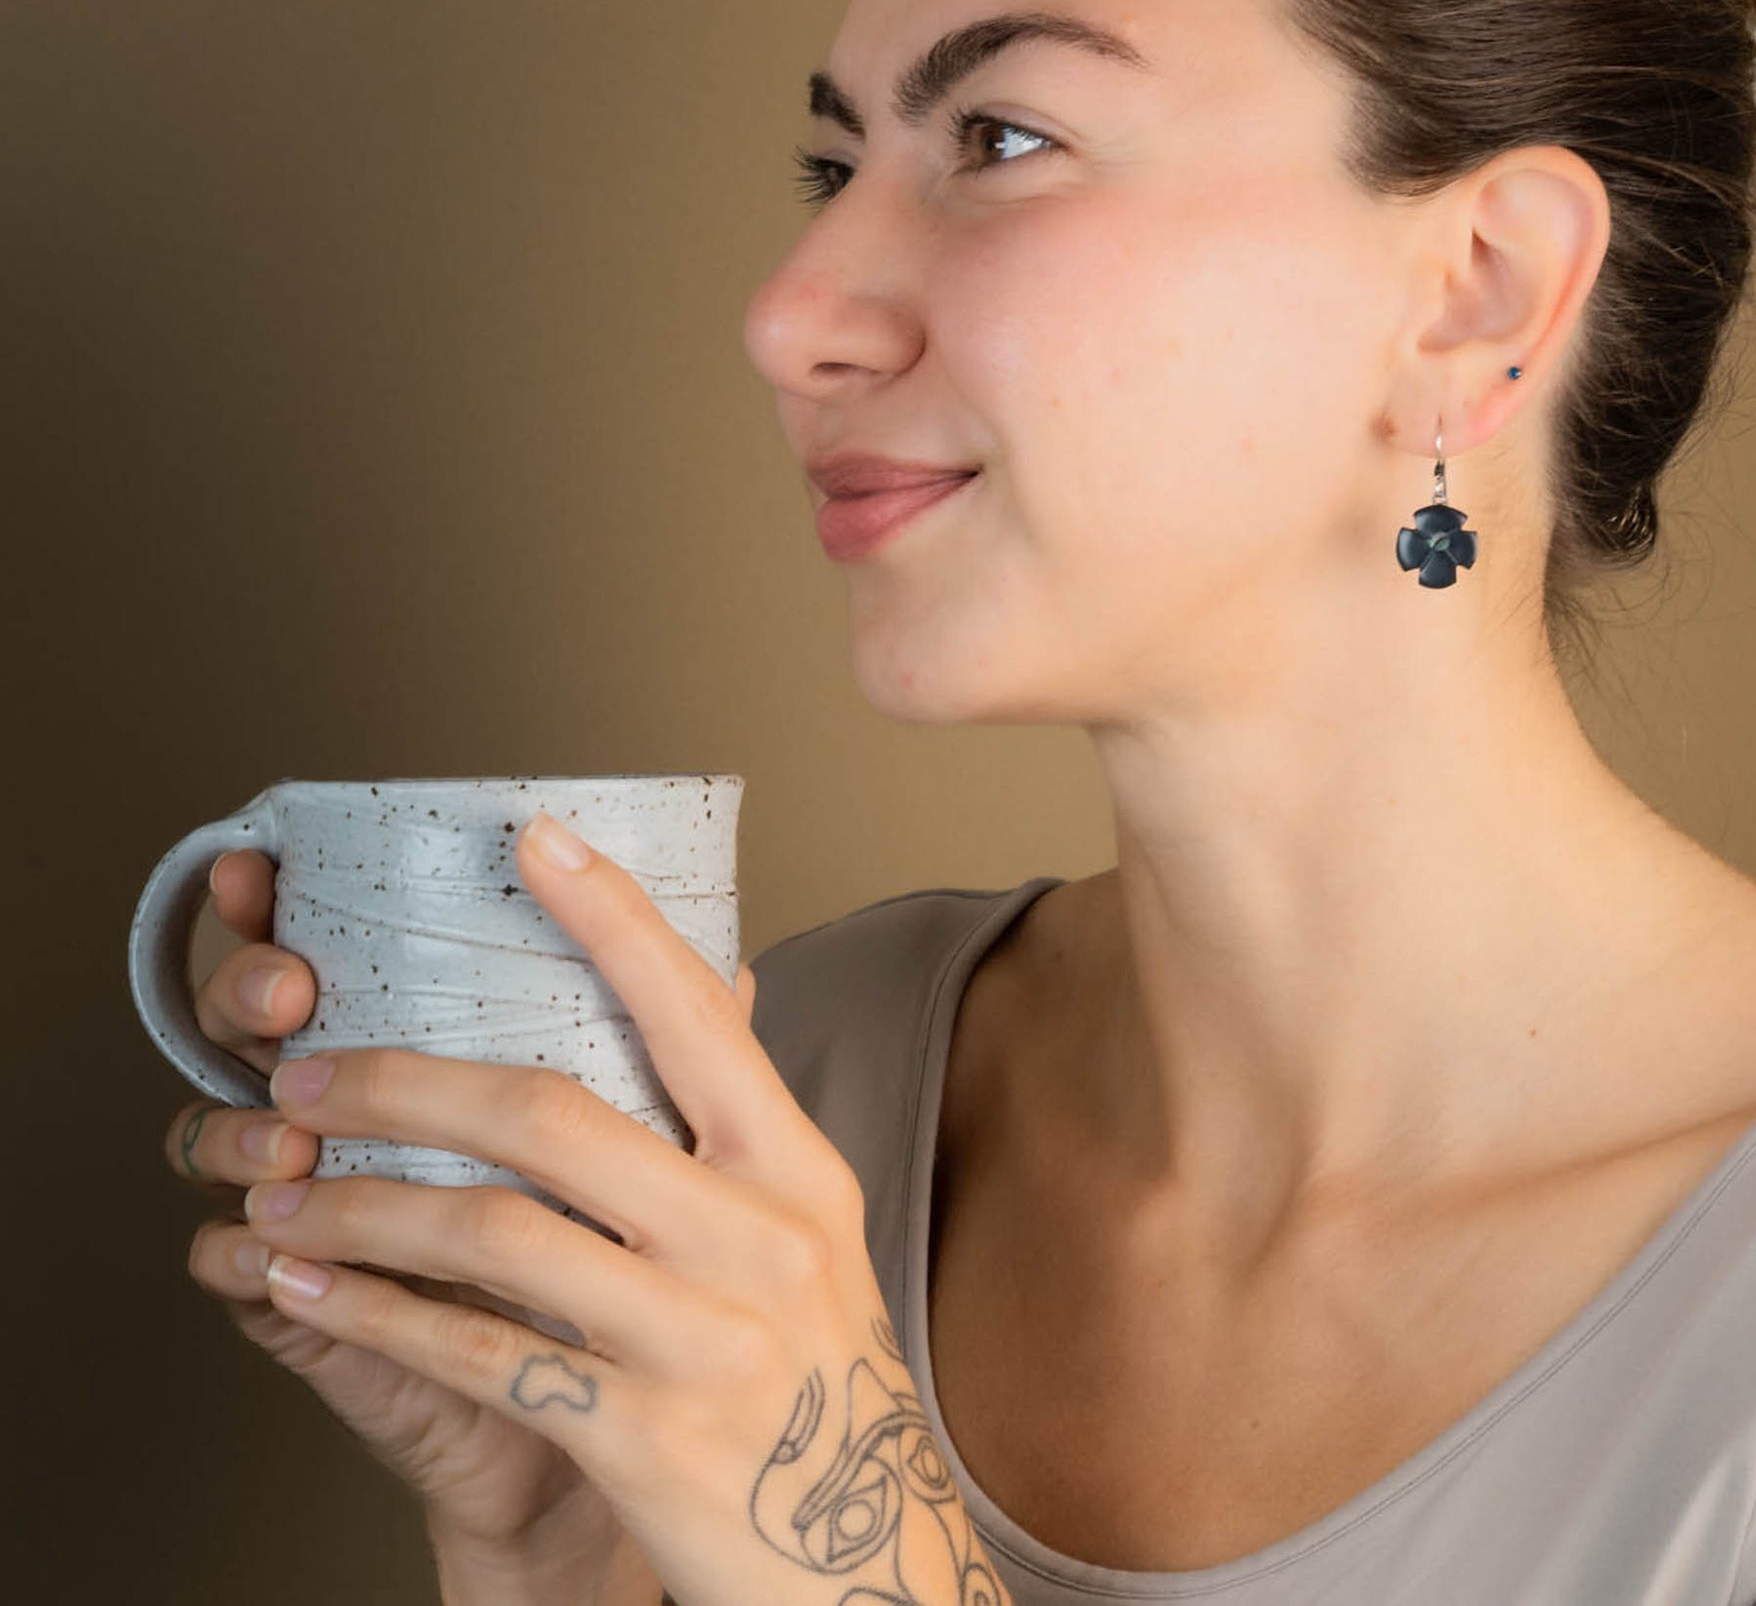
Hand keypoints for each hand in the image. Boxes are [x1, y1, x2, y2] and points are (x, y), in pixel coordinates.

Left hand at [240, 812, 1007, 1605]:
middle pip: (555, 1116)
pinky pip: (479, 1354)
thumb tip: (709, 987)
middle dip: (406, 1084)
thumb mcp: (806, 1236)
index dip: (610, 918)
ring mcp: (704, 1339)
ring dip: (359, 1207)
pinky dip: (375, 1316)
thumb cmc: (811, 1381)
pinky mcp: (642, 1437)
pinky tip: (311, 1293)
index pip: (694, 1015)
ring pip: (494, 1234)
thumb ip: (740, 1130)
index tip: (532, 839)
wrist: (860, 1567)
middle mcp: (758, 1237)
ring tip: (279, 1191)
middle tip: (308, 1071)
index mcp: (795, 1168)